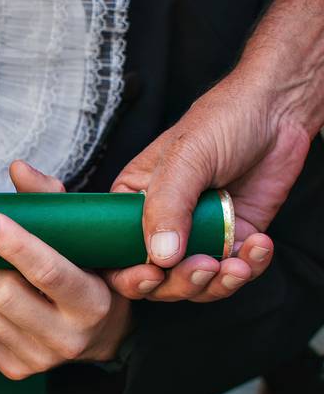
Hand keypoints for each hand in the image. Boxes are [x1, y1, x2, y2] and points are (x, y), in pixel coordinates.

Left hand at [0, 162, 131, 379]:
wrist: (98, 335)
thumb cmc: (88, 273)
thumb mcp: (82, 239)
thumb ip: (52, 200)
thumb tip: (17, 168)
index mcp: (92, 303)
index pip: (48, 272)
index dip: (15, 244)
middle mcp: (69, 339)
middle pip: (4, 293)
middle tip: (2, 252)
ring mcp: (40, 360)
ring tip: (4, 275)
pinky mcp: (15, 369)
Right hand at [107, 71, 304, 300]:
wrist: (279, 110)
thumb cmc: (221, 120)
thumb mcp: (184, 159)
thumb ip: (167, 208)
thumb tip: (160, 257)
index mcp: (133, 203)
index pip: (115, 252)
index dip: (128, 274)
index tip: (151, 275)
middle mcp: (161, 224)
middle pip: (156, 278)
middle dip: (180, 282)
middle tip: (203, 267)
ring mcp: (197, 235)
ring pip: (194, 283)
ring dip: (215, 283)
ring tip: (235, 264)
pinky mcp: (231, 239)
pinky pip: (233, 272)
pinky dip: (248, 269)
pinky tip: (259, 246)